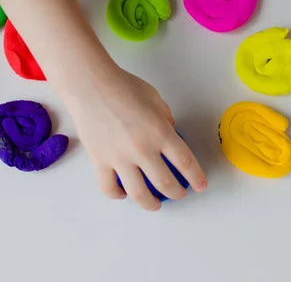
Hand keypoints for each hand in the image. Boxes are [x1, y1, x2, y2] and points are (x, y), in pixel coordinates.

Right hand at [64, 67, 207, 210]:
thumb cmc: (123, 86)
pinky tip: (124, 194)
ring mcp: (119, 158)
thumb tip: (169, 132)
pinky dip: (118, 195)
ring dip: (151, 204)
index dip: (196, 177)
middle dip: (177, 193)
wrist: (90, 85)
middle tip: (180, 194)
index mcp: (159, 133)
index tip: (200, 186)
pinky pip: (109, 188)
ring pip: (139, 194)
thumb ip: (165, 118)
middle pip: (165, 184)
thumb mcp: (154, 99)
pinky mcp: (99, 161)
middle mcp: (141, 150)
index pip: (184, 162)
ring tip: (155, 205)